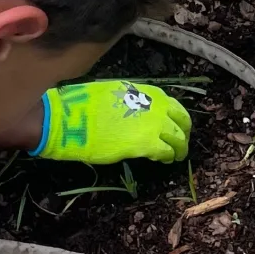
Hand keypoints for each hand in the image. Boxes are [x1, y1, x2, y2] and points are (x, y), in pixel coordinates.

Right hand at [35, 80, 191, 163]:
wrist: (71, 118)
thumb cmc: (85, 105)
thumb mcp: (115, 93)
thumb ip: (132, 102)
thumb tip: (137, 112)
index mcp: (148, 93)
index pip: (174, 106)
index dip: (178, 118)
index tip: (176, 126)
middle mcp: (155, 106)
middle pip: (181, 122)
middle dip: (183, 133)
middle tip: (180, 143)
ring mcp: (152, 125)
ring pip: (178, 139)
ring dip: (179, 148)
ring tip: (175, 156)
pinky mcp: (145, 144)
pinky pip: (165, 152)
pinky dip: (168, 157)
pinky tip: (164, 160)